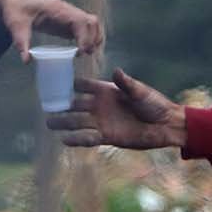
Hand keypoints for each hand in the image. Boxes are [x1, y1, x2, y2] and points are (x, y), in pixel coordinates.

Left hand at [0, 0, 102, 62]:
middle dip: (92, 39)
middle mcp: (66, 10)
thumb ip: (21, 42)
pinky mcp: (66, 20)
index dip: (85, 36)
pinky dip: (88, 37)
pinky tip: (81, 49)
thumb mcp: (16, 25)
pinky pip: (84, 26)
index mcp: (56, 9)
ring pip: (91, 23)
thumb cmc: (15, 8)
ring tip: (86, 53)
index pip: (80, 20)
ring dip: (94, 37)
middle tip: (83, 55)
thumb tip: (27, 60)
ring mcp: (68, 14)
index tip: (80, 52)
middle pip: (91, 22)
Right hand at [47, 69, 186, 149]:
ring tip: (49, 123)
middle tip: (46, 106)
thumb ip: (126, 83)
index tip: (55, 81)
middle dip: (61, 105)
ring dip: (64, 122)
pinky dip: (77, 139)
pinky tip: (64, 140)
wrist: (165, 125)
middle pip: (76, 105)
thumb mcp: (140, 91)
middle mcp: (101, 106)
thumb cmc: (154, 104)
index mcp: (106, 91)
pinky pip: (88, 138)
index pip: (84, 86)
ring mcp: (102, 121)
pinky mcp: (107, 136)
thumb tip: (116, 72)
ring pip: (78, 122)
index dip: (71, 84)